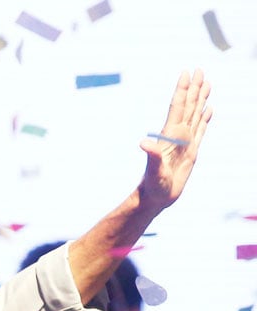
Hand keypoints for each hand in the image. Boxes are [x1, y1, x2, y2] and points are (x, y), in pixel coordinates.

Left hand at [138, 69, 211, 211]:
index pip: (178, 106)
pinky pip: (201, 130)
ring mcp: (185, 142)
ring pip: (196, 114)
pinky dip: (206, 118)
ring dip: (201, 98)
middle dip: (194, 87)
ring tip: (207, 83)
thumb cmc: (153, 186)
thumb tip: (143, 143)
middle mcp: (178, 134)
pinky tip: (209, 109)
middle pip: (189, 105)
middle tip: (200, 69)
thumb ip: (151, 156)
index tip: (187, 72)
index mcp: (171, 135)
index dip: (182, 89)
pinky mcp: (191, 151)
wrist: (155, 198)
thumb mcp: (153, 171)